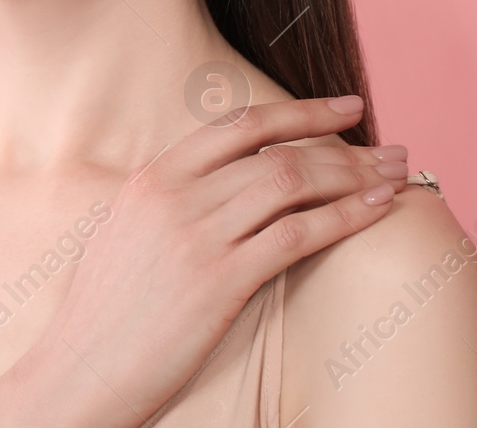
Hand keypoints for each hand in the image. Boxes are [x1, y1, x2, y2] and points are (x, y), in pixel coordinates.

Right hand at [32, 95, 405, 423]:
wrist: (82, 367)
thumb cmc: (107, 311)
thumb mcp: (129, 230)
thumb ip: (174, 198)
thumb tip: (229, 181)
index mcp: (154, 177)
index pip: (239, 124)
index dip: (300, 111)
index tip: (344, 110)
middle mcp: (175, 195)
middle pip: (276, 151)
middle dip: (343, 145)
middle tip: (389, 150)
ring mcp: (197, 236)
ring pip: (293, 183)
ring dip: (354, 176)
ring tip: (395, 179)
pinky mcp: (219, 280)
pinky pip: (297, 235)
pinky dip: (345, 217)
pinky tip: (375, 211)